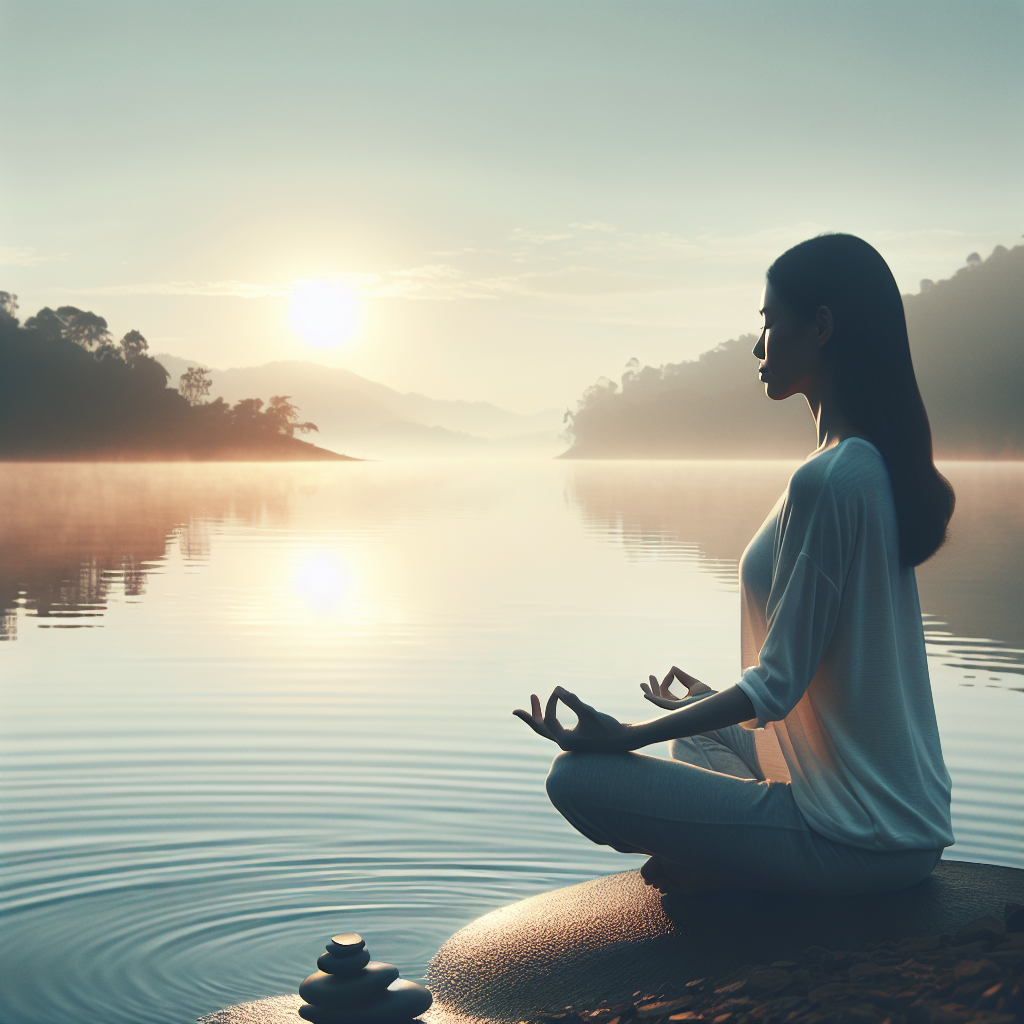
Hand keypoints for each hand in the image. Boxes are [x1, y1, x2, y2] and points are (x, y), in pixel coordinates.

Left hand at [513, 686, 631, 751]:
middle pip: (541, 729)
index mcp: (564, 742)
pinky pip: (558, 726)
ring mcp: (570, 742)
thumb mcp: (589, 713)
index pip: (549, 720)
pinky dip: (552, 716)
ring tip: (534, 697)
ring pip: (549, 727)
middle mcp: (564, 744)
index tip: (559, 691)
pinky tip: (554, 704)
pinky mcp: (577, 738)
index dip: (552, 703)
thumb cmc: (609, 728)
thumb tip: (556, 689)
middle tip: (514, 710)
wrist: (626, 739)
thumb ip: (572, 701)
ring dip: (541, 713)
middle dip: (530, 716)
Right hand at [641, 666, 715, 709]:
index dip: (665, 681)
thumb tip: (672, 668)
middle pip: (660, 699)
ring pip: (658, 702)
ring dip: (650, 693)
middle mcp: (676, 708)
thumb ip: (682, 676)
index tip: (672, 671)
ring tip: (642, 685)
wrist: (716, 701)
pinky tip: (646, 695)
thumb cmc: (708, 696)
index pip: (666, 694)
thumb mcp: (693, 683)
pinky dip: (654, 699)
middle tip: (646, 680)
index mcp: (680, 704)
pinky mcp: (677, 708)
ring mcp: (676, 709)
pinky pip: (662, 704)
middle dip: (652, 689)